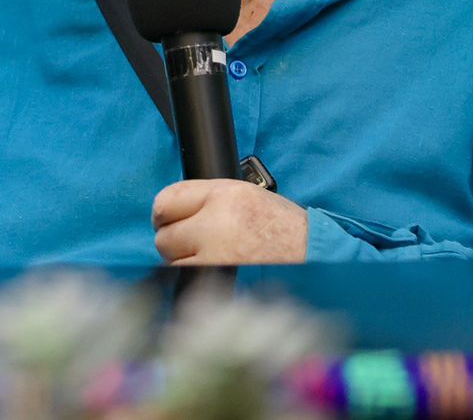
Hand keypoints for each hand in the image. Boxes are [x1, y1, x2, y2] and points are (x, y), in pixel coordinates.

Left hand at [151, 178, 308, 264]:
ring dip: (181, 258)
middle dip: (171, 238)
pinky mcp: (218, 279)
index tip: (165, 216)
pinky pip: (188, 277)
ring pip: (172, 260)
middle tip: (186, 238)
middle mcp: (215, 222)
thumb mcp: (245, 193)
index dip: (163, 210)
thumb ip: (207, 198)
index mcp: (223, 194)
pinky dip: (193, 274)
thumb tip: (172, 210)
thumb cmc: (280, 224)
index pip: (168, 199)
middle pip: (164, 235)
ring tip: (204, 254)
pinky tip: (210, 268)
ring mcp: (214, 254)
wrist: (309, 253)